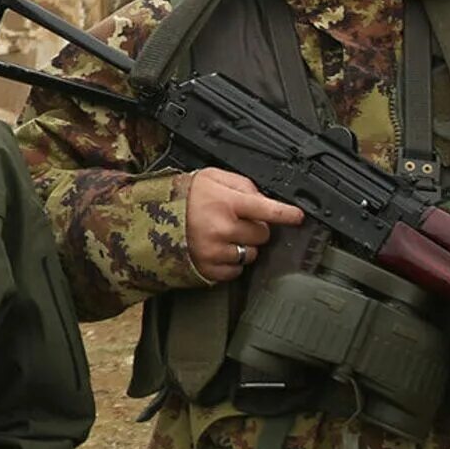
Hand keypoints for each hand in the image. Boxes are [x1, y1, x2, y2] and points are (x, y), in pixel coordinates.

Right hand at [185, 167, 304, 283]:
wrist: (152, 217)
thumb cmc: (184, 196)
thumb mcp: (212, 177)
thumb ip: (242, 185)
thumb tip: (265, 200)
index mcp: (226, 203)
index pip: (266, 209)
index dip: (285, 213)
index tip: (297, 217)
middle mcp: (222, 229)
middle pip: (262, 235)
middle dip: (255, 228)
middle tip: (236, 221)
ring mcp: (215, 251)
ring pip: (250, 255)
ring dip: (243, 246)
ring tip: (223, 235)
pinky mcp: (209, 269)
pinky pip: (235, 271)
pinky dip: (231, 262)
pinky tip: (217, 249)